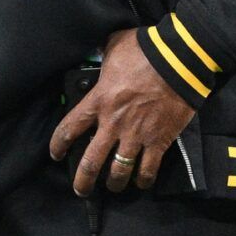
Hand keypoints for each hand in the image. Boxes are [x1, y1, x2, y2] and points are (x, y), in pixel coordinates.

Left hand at [48, 28, 195, 196]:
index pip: (70, 128)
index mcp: (99, 100)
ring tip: (114, 186)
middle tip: (80, 189)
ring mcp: (136, 135)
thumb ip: (103, 54)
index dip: (58, 145)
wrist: (179, 60)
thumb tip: (99, 50)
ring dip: (114, 183)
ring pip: (118, 171)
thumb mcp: (115, 46)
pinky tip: (141, 182)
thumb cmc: (145, 50)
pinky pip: (148, 170)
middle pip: (91, 161)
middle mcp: (113, 123)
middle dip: (83, 181)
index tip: (56, 154)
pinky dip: (143, 180)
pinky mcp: (159, 141)